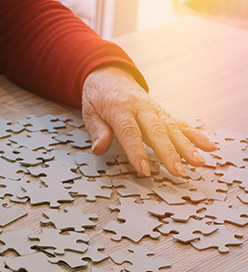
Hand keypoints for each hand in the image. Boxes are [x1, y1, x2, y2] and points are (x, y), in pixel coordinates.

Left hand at [81, 66, 215, 176]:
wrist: (110, 74)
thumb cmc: (98, 96)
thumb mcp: (89, 112)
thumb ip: (97, 131)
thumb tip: (99, 149)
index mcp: (120, 107)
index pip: (130, 132)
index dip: (137, 151)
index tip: (144, 169)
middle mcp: (142, 107)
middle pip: (157, 131)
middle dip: (169, 153)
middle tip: (178, 171)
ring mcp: (155, 109)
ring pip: (173, 128)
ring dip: (187, 147)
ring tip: (199, 162)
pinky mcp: (163, 112)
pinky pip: (180, 124)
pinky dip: (195, 135)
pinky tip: (208, 147)